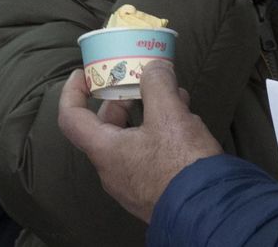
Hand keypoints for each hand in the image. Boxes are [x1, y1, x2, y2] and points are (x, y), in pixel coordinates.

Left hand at [56, 64, 220, 222]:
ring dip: (146, 115)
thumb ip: (158, 84)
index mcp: (105, 151)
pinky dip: (158, 134)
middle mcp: (112, 170)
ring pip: (130, 141)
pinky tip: (184, 125)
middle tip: (138, 81)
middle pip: (105, 128)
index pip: (71, 118)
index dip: (72, 92)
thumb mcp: (169, 114)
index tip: (82, 75)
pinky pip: (146, 156)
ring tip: (173, 98)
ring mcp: (131, 184)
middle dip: (121, 100)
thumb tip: (154, 67)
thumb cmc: (181, 164)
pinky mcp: (152, 190)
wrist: (206, 210)